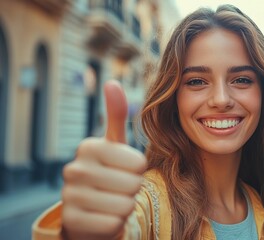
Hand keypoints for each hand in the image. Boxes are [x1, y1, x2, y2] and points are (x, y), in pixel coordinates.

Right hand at [61, 80, 146, 238]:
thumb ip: (116, 116)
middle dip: (133, 190)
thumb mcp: (114, 145)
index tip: (125, 170)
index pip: (139, 163)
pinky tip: (104, 216)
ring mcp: (69, 196)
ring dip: (125, 207)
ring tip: (111, 201)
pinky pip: (113, 224)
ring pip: (125, 206)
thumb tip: (112, 82)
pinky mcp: (72, 221)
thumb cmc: (109, 174)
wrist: (90, 210)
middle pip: (133, 185)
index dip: (139, 171)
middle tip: (118, 189)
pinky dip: (115, 224)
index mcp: (88, 147)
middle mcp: (74, 169)